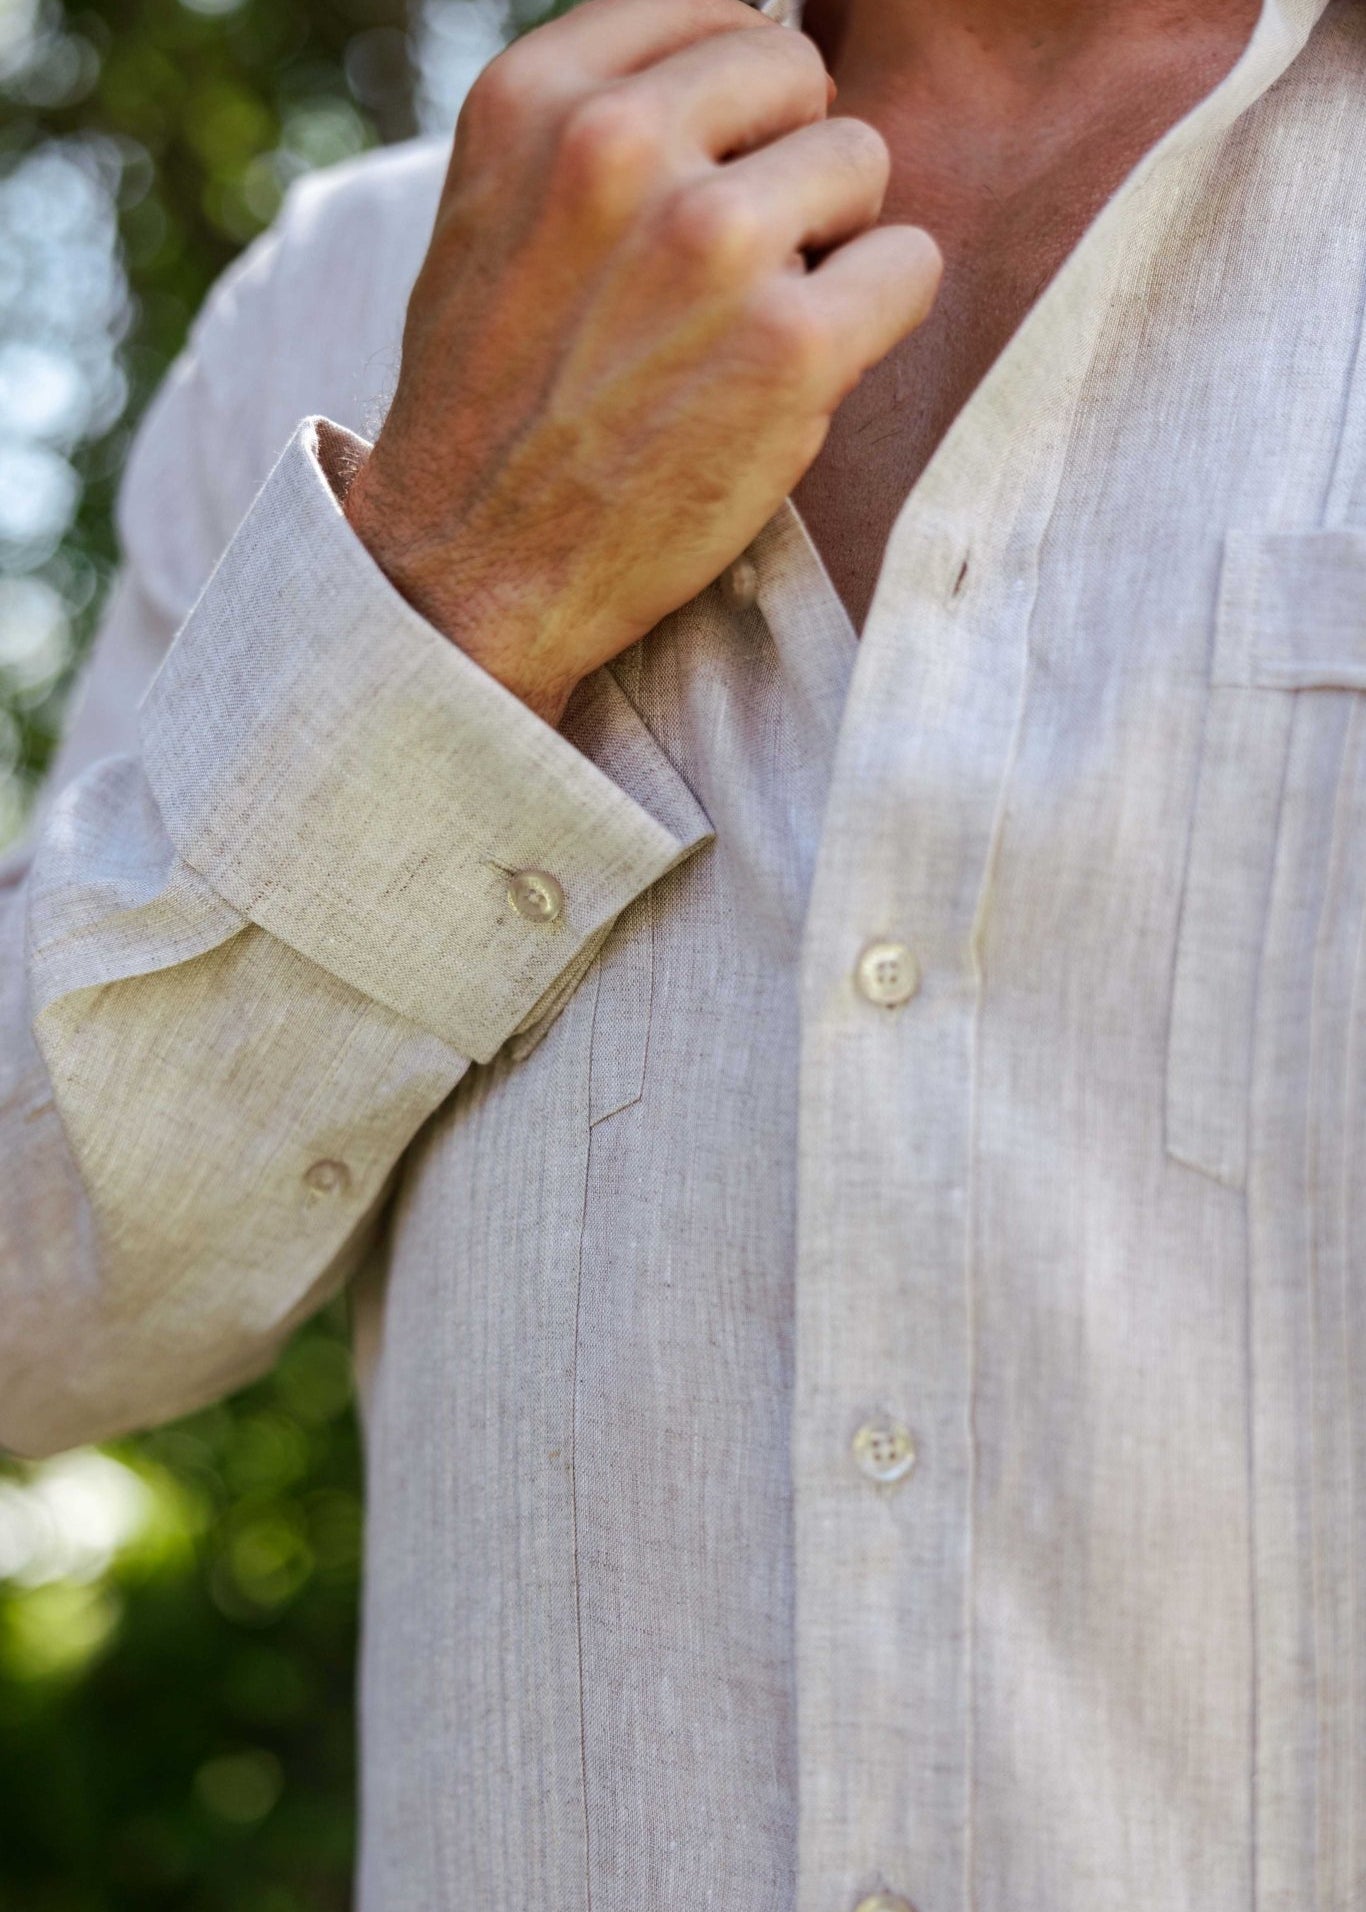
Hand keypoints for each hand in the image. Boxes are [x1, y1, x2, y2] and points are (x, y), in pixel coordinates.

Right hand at [345, 0, 941, 725]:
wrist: (474, 566)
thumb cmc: (494, 399)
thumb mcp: (493, 210)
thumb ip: (592, 120)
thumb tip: (738, 48)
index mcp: (536, 97)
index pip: (712, 12)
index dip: (729, 105)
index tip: (705, 178)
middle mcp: (619, 144)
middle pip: (796, 70)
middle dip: (783, 160)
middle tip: (732, 266)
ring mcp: (712, 241)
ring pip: (863, 158)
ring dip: (829, 241)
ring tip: (751, 323)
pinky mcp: (793, 343)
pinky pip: (910, 262)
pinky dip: (878, 314)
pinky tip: (800, 370)